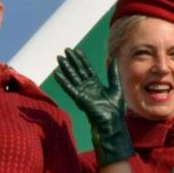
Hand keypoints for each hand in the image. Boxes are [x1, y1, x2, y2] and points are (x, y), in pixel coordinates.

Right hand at [54, 48, 134, 165]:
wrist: (113, 121)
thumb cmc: (116, 108)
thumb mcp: (116, 87)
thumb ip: (113, 73)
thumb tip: (113, 58)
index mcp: (96, 84)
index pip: (87, 69)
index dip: (82, 60)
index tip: (77, 51)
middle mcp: (88, 86)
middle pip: (78, 70)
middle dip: (72, 61)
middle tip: (65, 50)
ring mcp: (82, 92)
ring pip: (73, 77)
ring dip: (66, 68)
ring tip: (59, 58)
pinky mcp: (79, 98)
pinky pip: (70, 88)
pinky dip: (63, 81)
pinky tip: (57, 73)